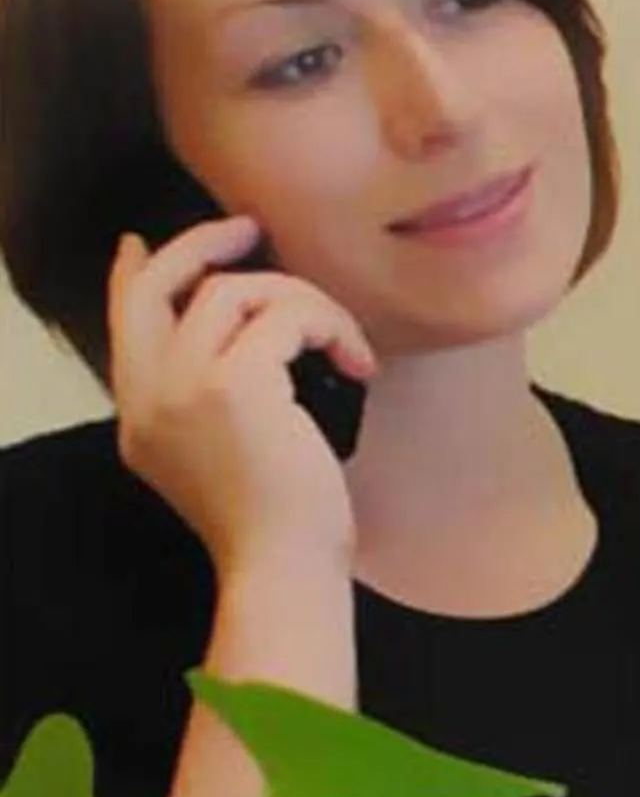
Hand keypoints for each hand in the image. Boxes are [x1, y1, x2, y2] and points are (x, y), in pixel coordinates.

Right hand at [108, 217, 378, 578]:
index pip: (124, 323)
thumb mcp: (226, 452)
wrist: (284, 566)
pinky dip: (333, 326)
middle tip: (252, 230)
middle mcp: (148, 397)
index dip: (135, 275)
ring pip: (239, 291)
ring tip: (345, 345)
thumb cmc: (281, 518)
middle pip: (159, 286)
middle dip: (202, 244)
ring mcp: (183, 388)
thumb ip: (212, 395)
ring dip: (306, 302)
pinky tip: (359, 363)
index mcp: (141, 416)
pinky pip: (288, 315)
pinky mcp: (233, 384)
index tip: (140, 244)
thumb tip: (245, 329)